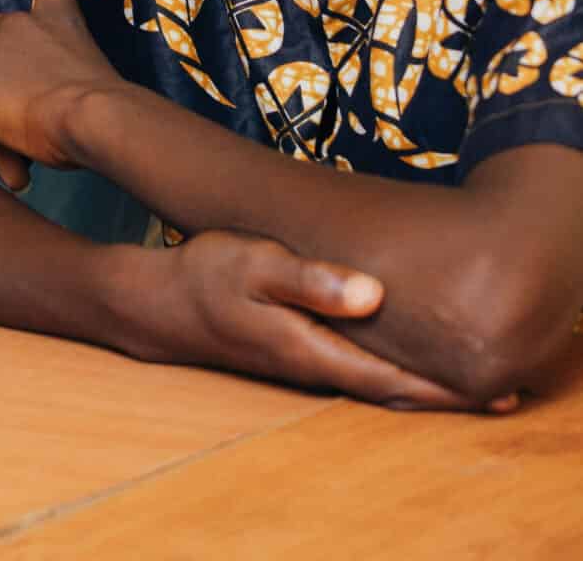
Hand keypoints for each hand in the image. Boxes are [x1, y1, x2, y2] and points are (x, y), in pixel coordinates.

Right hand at [136, 229, 503, 410]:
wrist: (157, 303)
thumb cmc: (207, 275)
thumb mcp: (257, 265)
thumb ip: (313, 280)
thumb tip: (373, 296)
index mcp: (310, 349)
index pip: (390, 380)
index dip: (441, 389)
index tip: (487, 389)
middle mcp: (313, 365)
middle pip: (391, 390)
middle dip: (444, 393)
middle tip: (499, 389)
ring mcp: (303, 361)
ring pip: (375, 381)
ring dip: (420, 381)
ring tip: (463, 373)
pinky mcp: (294, 348)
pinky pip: (356, 367)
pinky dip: (390, 368)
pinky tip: (402, 352)